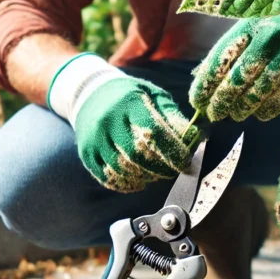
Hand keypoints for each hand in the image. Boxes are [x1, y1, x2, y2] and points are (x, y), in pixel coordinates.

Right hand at [75, 77, 191, 191]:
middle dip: (160, 168)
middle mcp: (108, 120)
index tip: (185, 162)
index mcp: (130, 102)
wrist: (90, 94)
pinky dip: (127, 184)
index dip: (172, 151)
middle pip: (137, 155)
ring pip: (122, 170)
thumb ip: (172, 116)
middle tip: (171, 170)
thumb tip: (193, 138)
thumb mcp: (153, 95)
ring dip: (144, 178)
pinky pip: (107, 178)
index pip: (153, 132)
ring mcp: (94, 138)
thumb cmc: (130, 96)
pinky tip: (138, 180)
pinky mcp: (86, 153)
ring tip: (155, 173)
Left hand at [189, 5, 279, 121]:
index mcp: (249, 28)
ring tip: (235, 114)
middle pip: (240, 76)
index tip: (197, 101)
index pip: (221, 58)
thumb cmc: (269, 33)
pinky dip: (266, 110)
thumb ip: (224, 57)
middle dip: (223, 99)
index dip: (206, 83)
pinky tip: (258, 113)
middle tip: (214, 114)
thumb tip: (200, 85)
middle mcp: (269, 39)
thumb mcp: (246, 35)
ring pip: (261, 90)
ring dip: (244, 107)